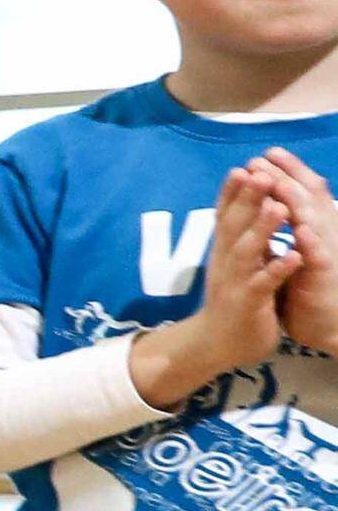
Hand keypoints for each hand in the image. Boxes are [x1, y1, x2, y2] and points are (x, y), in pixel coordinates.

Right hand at [134, 168, 294, 405]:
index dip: (232, 193)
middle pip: (234, 225)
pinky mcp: (248, 303)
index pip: (226, 215)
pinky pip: (264, 284)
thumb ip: (243, 238)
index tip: (242, 167)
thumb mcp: (234, 263)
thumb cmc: (233, 299)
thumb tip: (252, 207)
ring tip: (277, 207)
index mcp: (225, 251)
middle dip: (246, 199)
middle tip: (257, 173)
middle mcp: (226, 261)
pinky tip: (293, 256)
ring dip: (262, 229)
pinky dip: (278, 269)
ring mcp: (235, 282)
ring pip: (248, 251)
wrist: (216, 344)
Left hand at [260, 150, 337, 351]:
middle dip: (285, 176)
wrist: (325, 323)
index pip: (303, 192)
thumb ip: (287, 224)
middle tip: (262, 159)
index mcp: (314, 226)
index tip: (265, 154)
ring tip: (278, 184)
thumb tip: (270, 198)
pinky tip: (300, 231)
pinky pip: (318, 257)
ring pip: (315, 221)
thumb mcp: (296, 248)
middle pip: (309, 197)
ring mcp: (326, 253)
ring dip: (296, 202)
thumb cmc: (307, 283)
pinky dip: (310, 243)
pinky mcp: (323, 277)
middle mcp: (324, 233)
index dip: (287, 171)